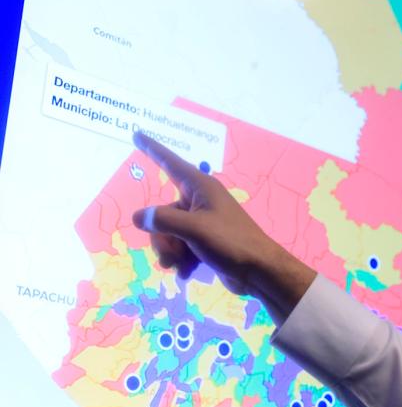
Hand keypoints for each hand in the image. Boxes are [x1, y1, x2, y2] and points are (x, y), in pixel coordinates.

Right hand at [130, 132, 315, 320]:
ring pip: (169, 233)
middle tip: (171, 255)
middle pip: (162, 213)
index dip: (152, 149)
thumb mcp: (194, 229)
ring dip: (170, 251)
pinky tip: (186, 273)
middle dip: (161, 237)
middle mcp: (200, 200)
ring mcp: (203, 222)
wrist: (259, 272)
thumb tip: (139, 217)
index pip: (170, 163)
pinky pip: (181, 246)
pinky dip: (181, 260)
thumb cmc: (230, 243)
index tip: (136, 134)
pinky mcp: (206, 241)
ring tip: (179, 266)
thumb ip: (163, 220)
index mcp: (200, 187)